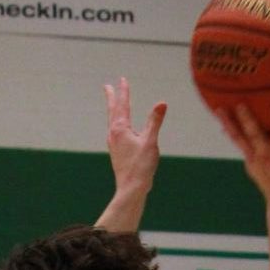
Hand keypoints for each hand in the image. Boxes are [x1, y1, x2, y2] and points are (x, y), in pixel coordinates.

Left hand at [104, 77, 165, 196]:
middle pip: (112, 111)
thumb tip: (162, 103)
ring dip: (113, 111)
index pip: (122, 105)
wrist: (130, 190)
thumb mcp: (150, 142)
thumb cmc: (141, 167)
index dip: (124, 91)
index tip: (122, 79)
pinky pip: (114, 133)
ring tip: (113, 106)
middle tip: (107, 86)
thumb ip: (155, 122)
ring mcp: (113, 144)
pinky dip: (116, 125)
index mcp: (120, 129)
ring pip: (112, 122)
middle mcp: (113, 134)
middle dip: (111, 98)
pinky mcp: (115, 153)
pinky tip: (118, 131)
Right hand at [217, 103, 269, 206]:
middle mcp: (265, 156)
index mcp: (252, 158)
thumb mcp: (252, 166)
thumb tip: (225, 130)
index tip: (218, 109)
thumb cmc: (269, 180)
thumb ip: (244, 147)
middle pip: (253, 135)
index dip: (227, 124)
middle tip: (240, 105)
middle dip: (246, 120)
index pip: (237, 138)